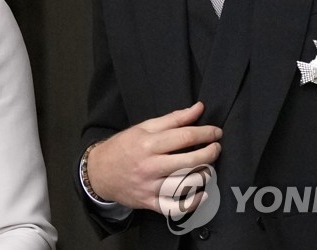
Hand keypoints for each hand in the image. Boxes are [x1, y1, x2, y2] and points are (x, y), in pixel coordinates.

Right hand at [86, 102, 221, 211]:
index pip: (184, 137)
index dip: (205, 133)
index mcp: (148, 143)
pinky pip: (175, 207)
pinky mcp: (150, 203)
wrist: (99, 172)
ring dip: (204, 175)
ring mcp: (150, 186)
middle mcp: (150, 166)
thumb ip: (173, 119)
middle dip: (209, 153)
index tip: (217, 132)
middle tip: (216, 148)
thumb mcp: (144, 127)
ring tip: (208, 167)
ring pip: (185, 185)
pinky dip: (193, 202)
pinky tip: (203, 193)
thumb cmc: (124, 146)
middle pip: (189, 161)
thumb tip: (199, 108)